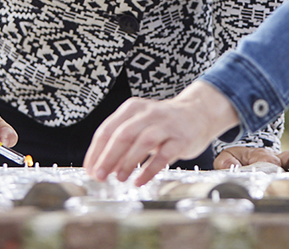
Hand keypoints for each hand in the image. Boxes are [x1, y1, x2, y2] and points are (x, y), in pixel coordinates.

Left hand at [84, 80, 239, 184]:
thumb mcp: (140, 124)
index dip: (97, 152)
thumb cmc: (164, 123)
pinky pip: (164, 154)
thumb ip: (122, 143)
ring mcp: (166, 125)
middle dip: (109, 157)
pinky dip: (150, 169)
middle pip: (124, 134)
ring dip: (129, 162)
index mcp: (133, 108)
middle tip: (100, 176)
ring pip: (143, 142)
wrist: (198, 113)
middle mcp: (149, 113)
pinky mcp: (181, 138)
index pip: (108, 129)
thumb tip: (101, 167)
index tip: (90, 170)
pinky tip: (140, 180)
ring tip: (120, 178)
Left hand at [214, 145, 288, 170]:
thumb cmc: (236, 160)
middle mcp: (277, 157)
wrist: (244, 158)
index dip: (270, 163)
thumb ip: (225, 161)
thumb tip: (229, 165)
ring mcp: (287, 162)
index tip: (274, 168)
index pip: (266, 157)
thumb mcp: (227, 159)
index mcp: (259, 154)